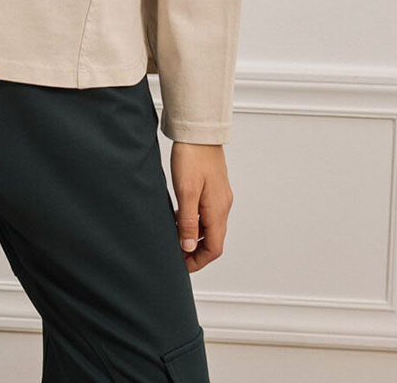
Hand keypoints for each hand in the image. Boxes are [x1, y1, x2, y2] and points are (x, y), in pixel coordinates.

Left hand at [169, 142, 233, 271]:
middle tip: (175, 255)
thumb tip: (189, 248)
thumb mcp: (186, 192)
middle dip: (195, 252)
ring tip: (174, 238)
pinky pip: (207, 213)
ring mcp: (219, 196)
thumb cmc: (191, 157)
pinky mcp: (214, 188)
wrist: (198, 131)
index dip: (198, 261)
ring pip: (210, 227)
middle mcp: (222, 206)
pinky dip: (195, 222)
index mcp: (217, 210)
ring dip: (195, 237)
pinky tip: (179, 217)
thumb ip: (188, 222)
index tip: (181, 266)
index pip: (214, 248)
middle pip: (213, 240)